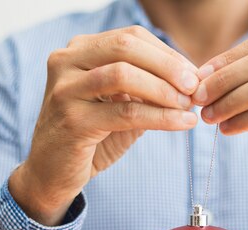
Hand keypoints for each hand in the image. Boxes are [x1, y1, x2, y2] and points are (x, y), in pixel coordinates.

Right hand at [9, 25, 199, 224]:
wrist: (52, 174)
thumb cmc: (89, 138)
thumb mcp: (120, 105)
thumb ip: (147, 90)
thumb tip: (190, 81)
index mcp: (79, 51)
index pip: (131, 37)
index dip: (167, 54)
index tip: (194, 74)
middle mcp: (66, 61)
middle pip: (126, 46)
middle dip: (168, 65)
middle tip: (195, 86)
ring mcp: (65, 89)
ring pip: (123, 75)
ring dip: (164, 90)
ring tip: (189, 106)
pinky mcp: (72, 120)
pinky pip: (125, 112)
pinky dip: (159, 117)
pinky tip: (181, 123)